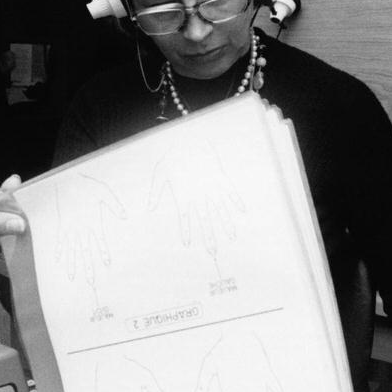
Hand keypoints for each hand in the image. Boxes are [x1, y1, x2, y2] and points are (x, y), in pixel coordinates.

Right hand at [53, 173, 127, 287]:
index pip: (100, 241)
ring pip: (71, 250)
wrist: (68, 182)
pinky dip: (58, 250)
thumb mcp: (104, 192)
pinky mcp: (62, 225)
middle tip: (90, 281)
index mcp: (92, 222)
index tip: (107, 264)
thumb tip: (125, 216)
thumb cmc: (87, 186)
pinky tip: (57, 260)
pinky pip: (60, 241)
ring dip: (72, 263)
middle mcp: (81, 229)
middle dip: (88, 267)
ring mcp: (70, 229)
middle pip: (85, 252)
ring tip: (72, 276)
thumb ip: (115, 205)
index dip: (103, 252)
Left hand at [148, 143, 244, 262]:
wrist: (189, 138)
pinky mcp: (221, 177)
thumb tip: (149, 208)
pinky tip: (242, 211)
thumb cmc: (172, 155)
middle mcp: (199, 194)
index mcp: (183, 195)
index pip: (185, 219)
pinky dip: (236, 201)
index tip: (188, 244)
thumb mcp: (159, 172)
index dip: (186, 231)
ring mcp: (211, 186)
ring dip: (226, 224)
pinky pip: (230, 191)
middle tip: (213, 252)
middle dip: (209, 237)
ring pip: (220, 209)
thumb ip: (155, 192)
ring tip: (231, 238)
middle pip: (205, 220)